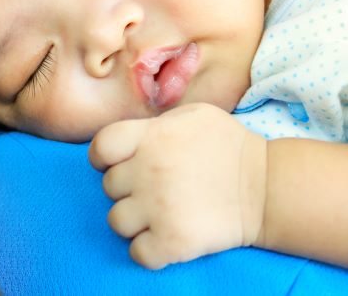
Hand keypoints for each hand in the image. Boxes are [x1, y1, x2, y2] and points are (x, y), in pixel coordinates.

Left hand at [88, 103, 266, 268]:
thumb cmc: (228, 145)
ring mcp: (158, 208)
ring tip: (154, 214)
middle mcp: (148, 171)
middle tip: (150, 188)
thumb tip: (131, 137)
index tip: (113, 163)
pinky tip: (162, 237)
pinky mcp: (173, 241)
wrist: (266, 186)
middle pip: (109, 186)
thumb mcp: (193, 115)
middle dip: (125, 188)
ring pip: (116, 220)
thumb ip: (155, 122)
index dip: (102, 157)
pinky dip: (146, 249)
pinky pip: (137, 252)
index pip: (101, 146)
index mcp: (150, 137)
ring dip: (132, 219)